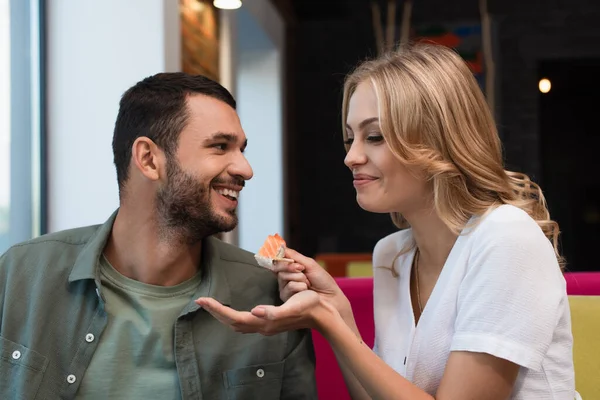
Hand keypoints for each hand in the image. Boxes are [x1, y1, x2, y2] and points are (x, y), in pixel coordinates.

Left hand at [195, 290, 334, 334]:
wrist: (322, 313)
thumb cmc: (308, 307)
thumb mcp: (292, 307)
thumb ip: (273, 312)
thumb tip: (254, 312)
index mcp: (264, 322)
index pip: (233, 318)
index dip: (217, 310)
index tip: (202, 300)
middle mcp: (262, 325)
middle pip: (231, 322)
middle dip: (215, 312)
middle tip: (201, 301)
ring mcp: (265, 323)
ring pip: (236, 322)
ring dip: (222, 314)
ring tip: (212, 305)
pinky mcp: (268, 319)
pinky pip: (244, 320)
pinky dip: (232, 314)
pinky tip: (231, 309)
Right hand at [275, 248, 350, 316]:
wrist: (330, 298)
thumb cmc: (323, 281)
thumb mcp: (310, 264)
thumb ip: (294, 256)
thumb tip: (281, 246)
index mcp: (292, 268)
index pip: (279, 259)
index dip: (281, 257)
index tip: (289, 257)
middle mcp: (286, 277)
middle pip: (278, 267)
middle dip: (291, 267)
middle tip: (302, 269)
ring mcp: (285, 287)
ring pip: (283, 276)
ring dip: (299, 277)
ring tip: (308, 282)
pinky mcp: (287, 298)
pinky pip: (288, 287)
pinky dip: (299, 286)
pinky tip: (306, 290)